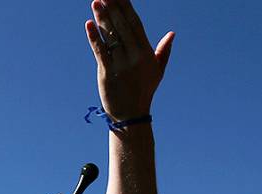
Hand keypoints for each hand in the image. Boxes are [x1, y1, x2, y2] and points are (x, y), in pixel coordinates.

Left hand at [85, 0, 173, 120]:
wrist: (130, 115)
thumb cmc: (144, 91)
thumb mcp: (157, 72)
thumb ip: (163, 51)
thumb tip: (172, 34)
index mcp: (146, 54)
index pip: (136, 24)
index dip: (127, 8)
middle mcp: (134, 57)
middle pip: (122, 27)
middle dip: (113, 8)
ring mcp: (120, 65)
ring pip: (110, 36)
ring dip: (102, 18)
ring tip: (96, 2)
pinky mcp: (106, 72)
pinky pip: (100, 51)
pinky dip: (94, 37)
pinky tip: (89, 24)